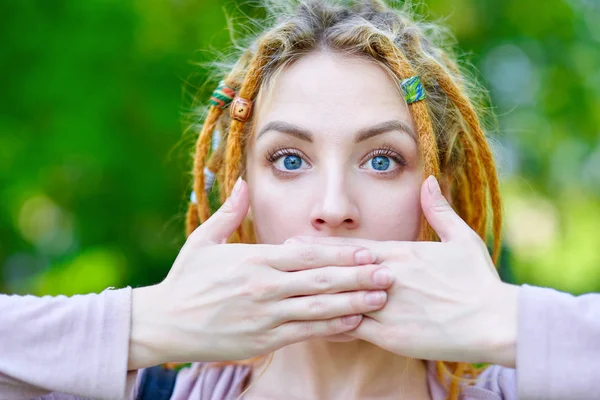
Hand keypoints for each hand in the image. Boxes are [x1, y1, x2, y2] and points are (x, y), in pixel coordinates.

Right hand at [128, 178, 394, 368]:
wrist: (164, 324)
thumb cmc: (186, 280)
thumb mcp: (204, 241)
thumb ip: (230, 212)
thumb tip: (246, 183)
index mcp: (254, 260)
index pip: (306, 254)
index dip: (340, 253)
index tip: (367, 251)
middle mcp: (264, 287)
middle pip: (320, 280)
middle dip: (358, 276)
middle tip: (389, 273)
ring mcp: (265, 315)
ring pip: (318, 308)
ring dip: (353, 302)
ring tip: (381, 298)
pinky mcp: (263, 339)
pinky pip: (304, 332)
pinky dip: (331, 328)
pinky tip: (353, 322)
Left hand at [289, 176, 518, 366]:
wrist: (497, 322)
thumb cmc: (480, 280)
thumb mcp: (462, 239)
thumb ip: (439, 210)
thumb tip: (430, 179)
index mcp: (402, 255)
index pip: (352, 248)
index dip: (321, 246)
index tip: (296, 242)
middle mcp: (388, 278)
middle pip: (339, 271)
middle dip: (308, 267)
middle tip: (279, 262)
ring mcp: (387, 307)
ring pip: (341, 301)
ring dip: (315, 297)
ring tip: (286, 294)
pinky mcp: (391, 336)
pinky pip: (354, 330)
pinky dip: (333, 327)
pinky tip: (312, 327)